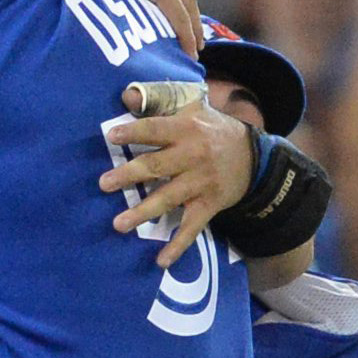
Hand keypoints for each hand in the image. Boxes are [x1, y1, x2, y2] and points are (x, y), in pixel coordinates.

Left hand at [99, 86, 250, 263]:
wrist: (254, 157)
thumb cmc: (211, 130)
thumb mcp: (191, 108)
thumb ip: (158, 102)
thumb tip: (126, 96)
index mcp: (187, 129)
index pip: (157, 129)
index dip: (134, 132)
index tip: (112, 137)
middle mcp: (193, 156)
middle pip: (157, 166)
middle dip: (130, 175)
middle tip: (104, 184)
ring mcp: (201, 183)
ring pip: (168, 198)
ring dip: (143, 212)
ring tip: (119, 224)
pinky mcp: (208, 205)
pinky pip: (191, 228)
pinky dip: (178, 246)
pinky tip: (161, 261)